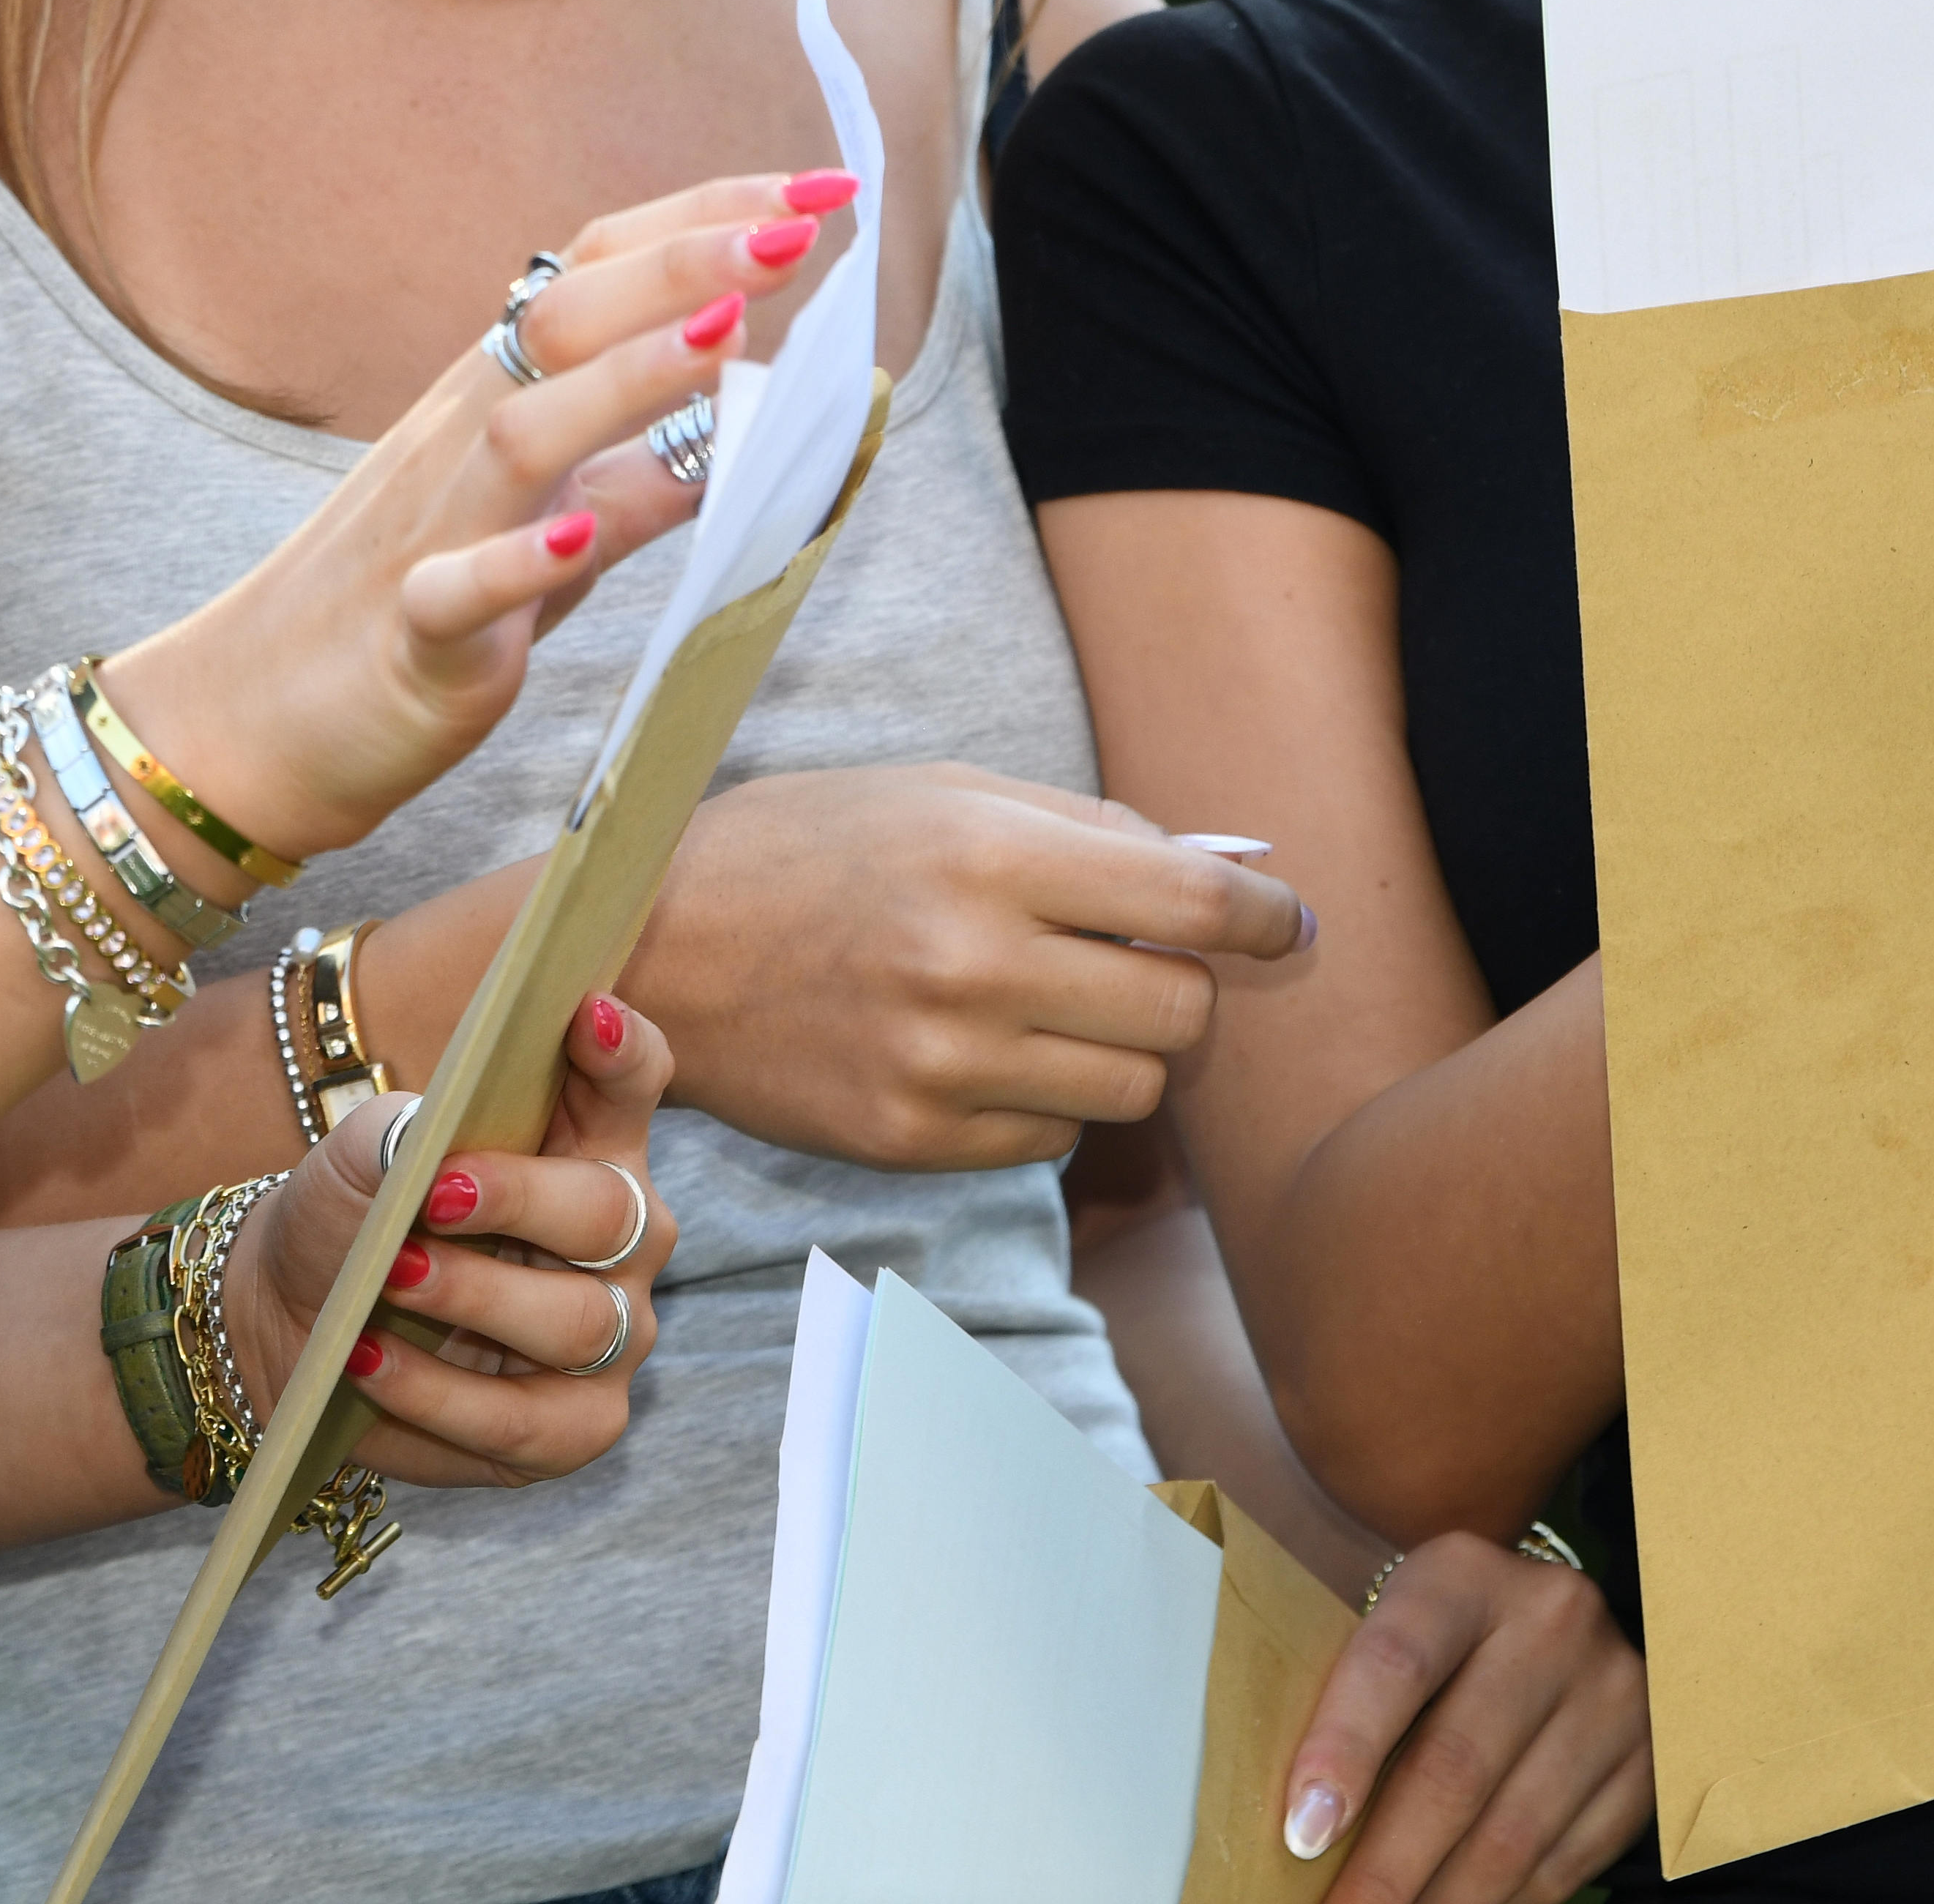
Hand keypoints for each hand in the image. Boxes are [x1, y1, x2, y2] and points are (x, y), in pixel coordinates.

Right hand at [102, 175, 846, 866]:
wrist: (253, 721)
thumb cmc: (410, 610)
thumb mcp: (550, 536)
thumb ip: (639, 482)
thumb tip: (750, 432)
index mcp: (493, 399)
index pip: (595, 276)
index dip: (698, 223)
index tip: (813, 190)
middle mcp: (458, 440)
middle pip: (560, 322)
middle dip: (680, 265)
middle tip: (795, 227)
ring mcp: (431, 534)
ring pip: (520, 435)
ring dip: (624, 380)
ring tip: (725, 335)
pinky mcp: (413, 637)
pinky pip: (457, 591)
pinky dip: (519, 560)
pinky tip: (580, 534)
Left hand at [222, 992, 684, 1488]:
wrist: (298, 1319)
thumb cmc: (355, 1216)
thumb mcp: (357, 1156)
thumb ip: (396, 1132)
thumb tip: (421, 1148)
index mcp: (583, 1142)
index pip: (630, 1083)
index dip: (622, 1051)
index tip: (587, 1013)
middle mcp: (621, 1237)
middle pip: (609, 1214)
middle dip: (520, 1200)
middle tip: (433, 1194)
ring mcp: (611, 1334)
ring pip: (577, 1324)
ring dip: (473, 1302)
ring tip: (385, 1286)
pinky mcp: (575, 1425)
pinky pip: (527, 1424)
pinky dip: (439, 1396)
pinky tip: (370, 1366)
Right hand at [627, 767, 1307, 1170]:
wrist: (648, 947)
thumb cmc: (804, 848)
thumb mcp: (940, 792)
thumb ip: (1082, 829)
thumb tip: (1220, 874)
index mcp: (990, 857)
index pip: (1195, 903)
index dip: (1265, 917)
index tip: (1284, 924)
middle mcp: (976, 967)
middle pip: (1181, 1011)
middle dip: (1183, 983)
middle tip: (1141, 960)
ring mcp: (943, 1066)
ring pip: (1131, 1088)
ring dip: (1120, 1049)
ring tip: (1053, 1007)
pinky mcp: (912, 1141)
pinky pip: (1052, 1141)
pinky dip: (1046, 1101)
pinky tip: (985, 1055)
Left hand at [1276, 1533, 1647, 1903]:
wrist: (1548, 1614)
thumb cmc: (1437, 1635)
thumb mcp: (1390, 1622)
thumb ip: (1348, 1701)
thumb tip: (1304, 1826)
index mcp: (1463, 1574)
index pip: (1396, 1665)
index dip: (1345, 1753)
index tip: (1303, 1837)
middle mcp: (1551, 1622)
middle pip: (1456, 1767)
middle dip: (1388, 1867)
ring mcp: (1612, 1692)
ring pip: (1515, 1832)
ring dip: (1445, 1899)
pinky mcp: (1648, 1760)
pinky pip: (1568, 1860)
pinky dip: (1505, 1902)